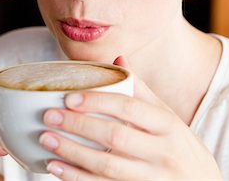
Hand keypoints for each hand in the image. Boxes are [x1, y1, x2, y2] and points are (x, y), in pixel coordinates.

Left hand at [39, 57, 221, 179]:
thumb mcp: (169, 118)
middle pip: (115, 136)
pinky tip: (57, 168)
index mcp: (169, 125)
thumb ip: (142, 91)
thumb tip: (118, 60)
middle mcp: (163, 152)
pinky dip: (77, 179)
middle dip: (79, 126)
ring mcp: (152, 178)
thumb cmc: (182, 147)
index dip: (98, 102)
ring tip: (47, 140)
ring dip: (72, 154)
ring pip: (106, 166)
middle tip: (50, 117)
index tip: (70, 97)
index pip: (130, 108)